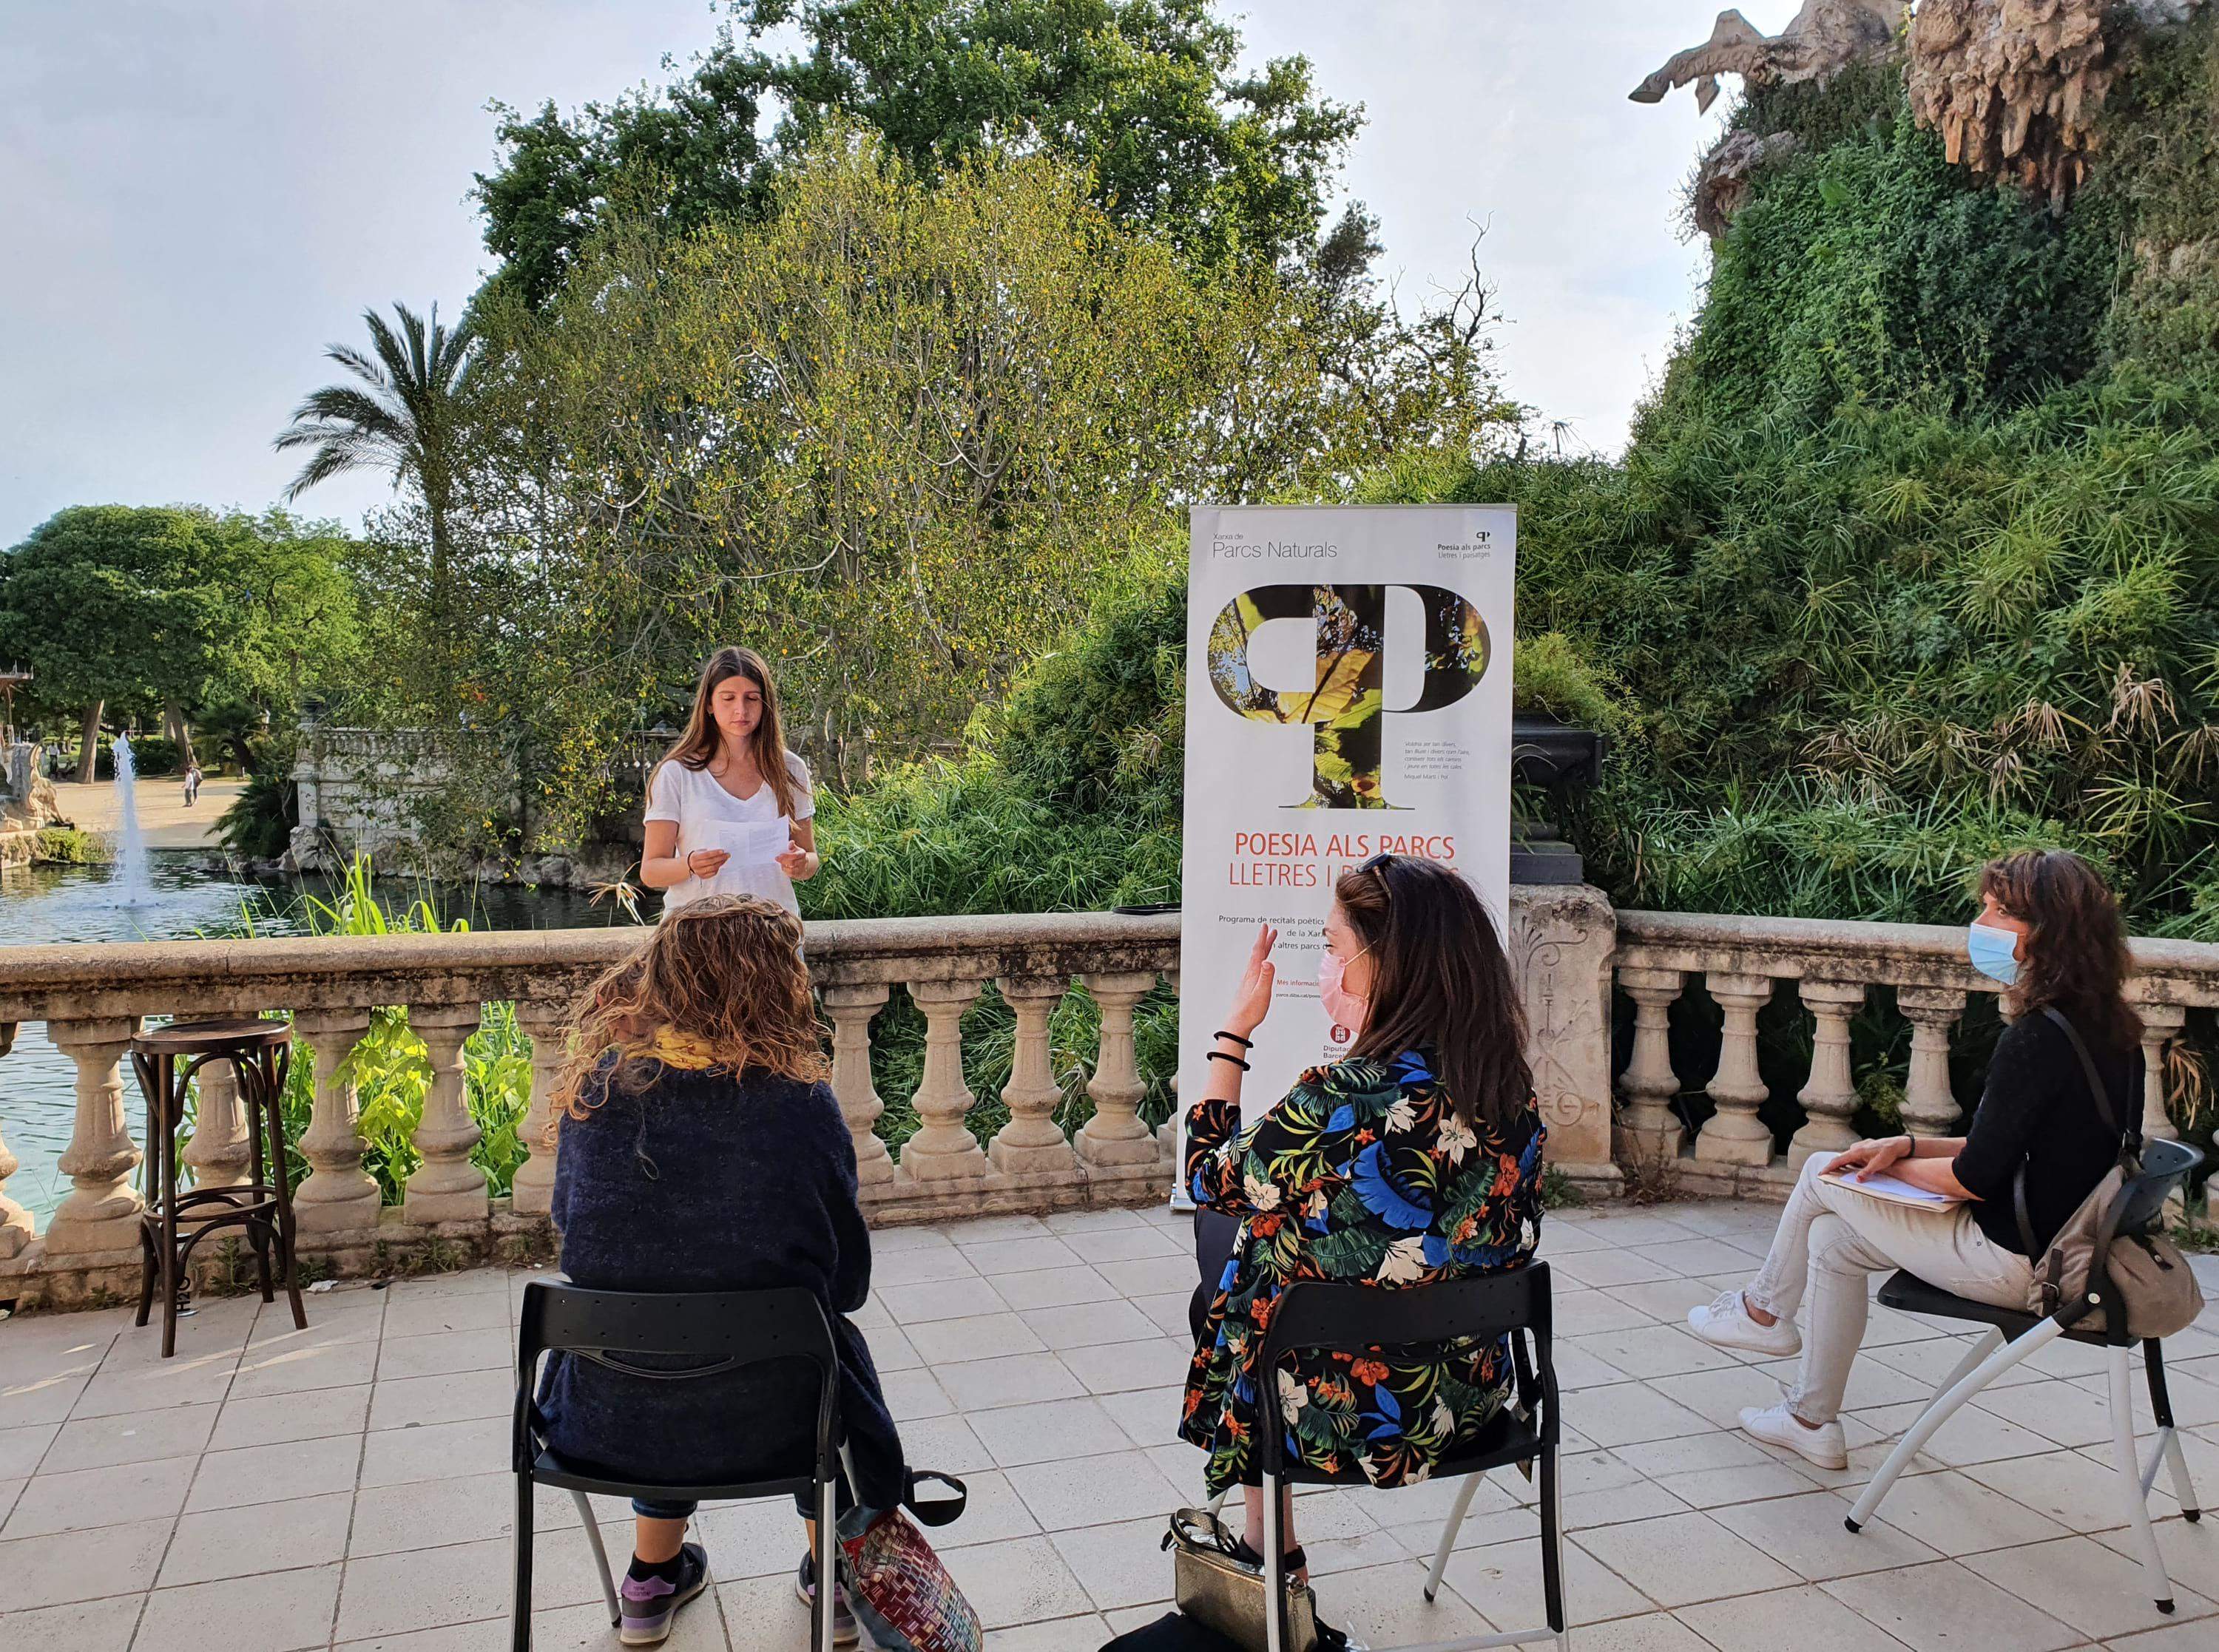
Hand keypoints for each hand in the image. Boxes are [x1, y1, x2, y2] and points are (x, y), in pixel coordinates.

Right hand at [685, 848, 730, 878]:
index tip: (722, 851)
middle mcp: (696, 865)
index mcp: (695, 857)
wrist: (689, 864)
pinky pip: (712, 873)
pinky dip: (717, 869)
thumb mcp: (699, 852)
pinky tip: (720, 865)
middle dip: (720, 858)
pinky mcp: (702, 876)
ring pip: (712, 868)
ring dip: (720, 863)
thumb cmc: (697, 856)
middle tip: (727, 855)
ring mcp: (699, 872)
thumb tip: (719, 851)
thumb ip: (707, 851)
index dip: (715, 853)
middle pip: (711, 862)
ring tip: (725, 859)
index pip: (707, 855)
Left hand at [775, 836, 813, 877]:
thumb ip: (792, 846)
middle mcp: (803, 862)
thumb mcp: (795, 848)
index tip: (779, 855)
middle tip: (776, 858)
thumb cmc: (796, 854)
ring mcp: (801, 869)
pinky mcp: (798, 874)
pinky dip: (786, 871)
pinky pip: (791, 874)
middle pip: (792, 863)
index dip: (786, 856)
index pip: (795, 855)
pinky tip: (783, 867)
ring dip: (784, 867)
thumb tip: (791, 842)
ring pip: (792, 870)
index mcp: (802, 854)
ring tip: (780, 864)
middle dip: (783, 861)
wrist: (802, 863)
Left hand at [1224, 924, 1277, 1039]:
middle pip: (1258, 954)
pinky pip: (1256, 968)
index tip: (1266, 927)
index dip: (1263, 939)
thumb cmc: (1250, 1011)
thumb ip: (1266, 977)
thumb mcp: (1262, 994)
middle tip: (1270, 930)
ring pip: (1257, 960)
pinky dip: (1260, 961)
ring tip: (1268, 943)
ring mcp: (1248, 980)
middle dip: (1264, 941)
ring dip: (1263, 950)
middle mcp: (1249, 975)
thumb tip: (1268, 962)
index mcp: (1253, 974)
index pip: (1258, 952)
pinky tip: (1262, 964)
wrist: (1238, 1024)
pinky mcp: (1248, 986)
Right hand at [1828, 1135, 1912, 1181]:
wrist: (1898, 1144)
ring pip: (1846, 1156)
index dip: (1828, 1168)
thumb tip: (1857, 1179)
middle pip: (1840, 1158)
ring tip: (1835, 1172)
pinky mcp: (1863, 1147)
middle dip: (1832, 1167)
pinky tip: (1850, 1165)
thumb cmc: (1889, 1153)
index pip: (1838, 1160)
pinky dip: (1848, 1161)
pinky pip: (1852, 1155)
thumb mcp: (1878, 1165)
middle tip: (1825, 1175)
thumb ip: (1867, 1172)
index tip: (1821, 1174)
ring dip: (1840, 1164)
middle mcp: (1856, 1147)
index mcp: (1857, 1151)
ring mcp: (1859, 1146)